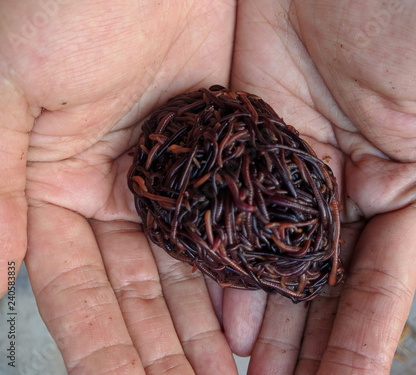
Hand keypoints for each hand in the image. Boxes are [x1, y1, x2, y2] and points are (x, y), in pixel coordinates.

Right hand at [0, 1, 238, 373]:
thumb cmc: (68, 3)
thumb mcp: (12, 90)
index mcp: (58, 189)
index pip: (81, 294)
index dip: (104, 350)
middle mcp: (116, 197)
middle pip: (141, 296)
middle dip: (163, 353)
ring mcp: (169, 183)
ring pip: (188, 274)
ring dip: (202, 329)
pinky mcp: (216, 161)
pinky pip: (227, 230)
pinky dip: (237, 275)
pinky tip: (249, 318)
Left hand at [224, 1, 415, 372]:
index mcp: (404, 179)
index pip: (381, 279)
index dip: (365, 337)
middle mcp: (346, 181)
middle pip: (323, 282)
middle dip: (307, 342)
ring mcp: (295, 161)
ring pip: (276, 255)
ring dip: (265, 315)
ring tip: (248, 369)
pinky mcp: (253, 132)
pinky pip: (239, 206)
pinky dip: (229, 256)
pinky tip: (221, 306)